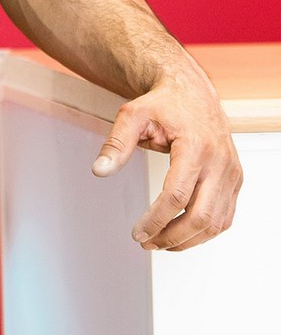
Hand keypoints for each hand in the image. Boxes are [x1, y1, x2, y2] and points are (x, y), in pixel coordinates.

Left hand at [91, 69, 242, 250]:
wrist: (192, 92)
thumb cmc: (164, 103)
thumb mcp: (133, 115)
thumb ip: (116, 144)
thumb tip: (99, 170)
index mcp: (196, 146)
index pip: (177, 196)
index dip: (156, 220)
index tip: (137, 232)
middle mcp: (220, 162)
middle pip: (200, 216)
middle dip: (172, 236)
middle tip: (147, 243)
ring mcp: (231, 172)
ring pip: (216, 222)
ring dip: (188, 239)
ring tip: (160, 242)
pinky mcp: (235, 178)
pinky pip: (225, 216)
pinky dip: (204, 231)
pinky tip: (181, 233)